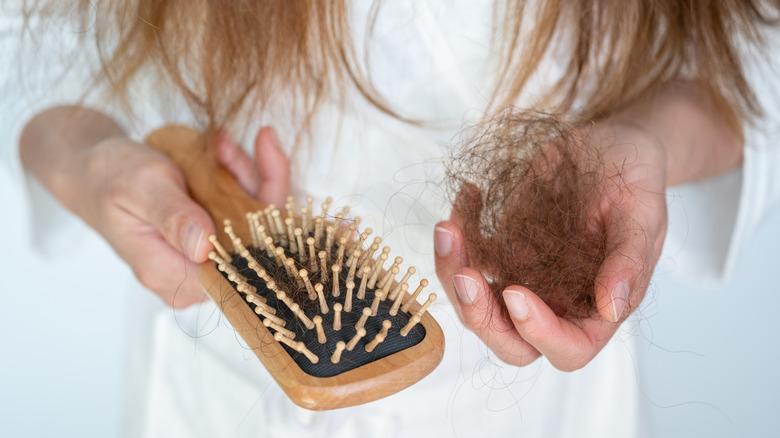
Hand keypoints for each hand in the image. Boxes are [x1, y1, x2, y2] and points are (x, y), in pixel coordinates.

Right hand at [21, 107, 290, 307]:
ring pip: (254, 223)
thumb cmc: (110, 177)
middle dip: (252, 186)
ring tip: (220, 143)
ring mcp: (203, 260)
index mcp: (169, 273)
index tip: (253, 165)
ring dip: (245, 177)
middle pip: (255, 242)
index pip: (238, 262)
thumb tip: (203, 248)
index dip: (259, 218)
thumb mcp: (142, 186)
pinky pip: (243, 213)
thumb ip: (173, 216)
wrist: (92, 171)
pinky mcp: (211, 242)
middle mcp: (191, 276)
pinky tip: (223, 151)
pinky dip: (240, 179)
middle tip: (228, 146)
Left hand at [434, 122, 667, 370]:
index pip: (568, 349)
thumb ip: (628, 261)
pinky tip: (469, 195)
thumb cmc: (635, 179)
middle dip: (479, 316)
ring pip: (476, 303)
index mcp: (597, 308)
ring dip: (453, 272)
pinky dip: (457, 234)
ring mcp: (524, 277)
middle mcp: (556, 302)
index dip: (538, 333)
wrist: (610, 146)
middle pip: (509, 340)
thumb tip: (612, 309)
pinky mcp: (502, 249)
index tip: (516, 293)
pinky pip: (468, 257)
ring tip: (449, 228)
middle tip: (464, 274)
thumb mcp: (642, 211)